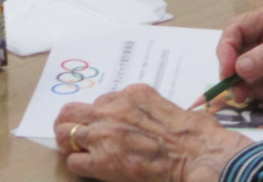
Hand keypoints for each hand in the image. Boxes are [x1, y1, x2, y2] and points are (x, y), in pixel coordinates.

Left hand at [54, 84, 251, 181]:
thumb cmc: (194, 134)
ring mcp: (104, 134)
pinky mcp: (101, 160)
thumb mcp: (168, 106)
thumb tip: (146, 118)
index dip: (100, 115)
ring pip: (65, 133)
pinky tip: (92, 169)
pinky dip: (81, 166)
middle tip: (74, 134)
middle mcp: (112, 108)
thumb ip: (148, 107)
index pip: (102, 100)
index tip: (105, 125)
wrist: (197, 155)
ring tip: (75, 151)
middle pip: (72, 110)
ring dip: (69, 142)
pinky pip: (75, 161)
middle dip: (70, 122)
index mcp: (131, 93)